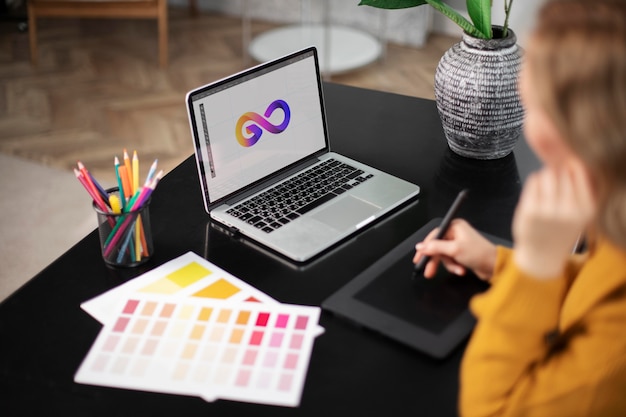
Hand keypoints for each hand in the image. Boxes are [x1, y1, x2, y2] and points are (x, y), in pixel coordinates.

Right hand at [413, 219, 497, 280]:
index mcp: (455, 226)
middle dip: (436, 260)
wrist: (495, 266)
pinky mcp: (462, 253)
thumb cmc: (480, 254)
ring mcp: (459, 243)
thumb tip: (421, 246)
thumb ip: (435, 247)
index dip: (425, 247)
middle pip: (438, 247)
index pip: (434, 235)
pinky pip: (451, 260)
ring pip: (444, 256)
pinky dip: (454, 266)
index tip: (419, 258)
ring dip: (449, 265)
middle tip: (429, 271)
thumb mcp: (454, 249)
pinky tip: (461, 269)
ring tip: (458, 269)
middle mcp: (456, 233)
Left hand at [512, 160, 595, 278]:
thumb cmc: (562, 229)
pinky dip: (535, 181)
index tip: (569, 169)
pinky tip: (537, 190)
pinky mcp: (529, 210)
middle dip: (558, 172)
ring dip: (546, 175)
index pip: (581, 171)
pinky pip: (533, 181)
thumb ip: (581, 188)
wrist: (542, 255)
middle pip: (563, 171)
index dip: (573, 167)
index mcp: (587, 209)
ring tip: (547, 186)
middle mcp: (569, 210)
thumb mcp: (580, 212)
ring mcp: (548, 210)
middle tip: (556, 181)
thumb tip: (575, 158)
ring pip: (547, 174)